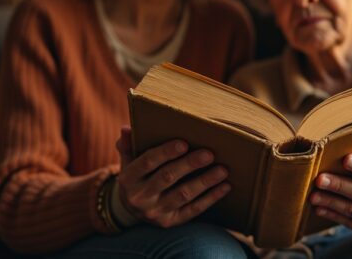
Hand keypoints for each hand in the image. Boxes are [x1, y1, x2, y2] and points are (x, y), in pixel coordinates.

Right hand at [114, 126, 230, 227]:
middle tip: (209, 153)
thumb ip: (128, 145)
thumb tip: (127, 129)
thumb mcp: (128, 161)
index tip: (184, 143)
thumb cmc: (137, 175)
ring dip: (204, 182)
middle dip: (189, 165)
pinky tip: (225, 186)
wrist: (131, 209)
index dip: (165, 152)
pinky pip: (193, 210)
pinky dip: (210, 198)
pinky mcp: (170, 222)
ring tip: (223, 170)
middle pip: (167, 178)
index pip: (146, 163)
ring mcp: (156, 212)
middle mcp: (140, 197)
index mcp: (128, 179)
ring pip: (183, 195)